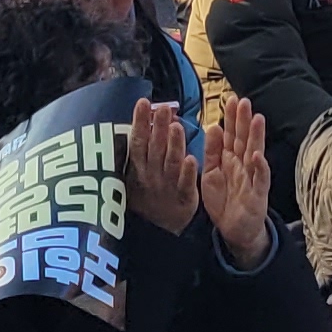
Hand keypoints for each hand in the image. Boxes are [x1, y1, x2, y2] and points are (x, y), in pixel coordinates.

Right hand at [121, 96, 198, 233]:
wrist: (162, 228)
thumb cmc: (151, 191)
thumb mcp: (140, 170)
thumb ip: (145, 146)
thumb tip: (146, 116)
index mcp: (139, 167)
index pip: (138, 142)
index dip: (139, 123)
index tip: (142, 102)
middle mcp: (152, 175)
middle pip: (155, 149)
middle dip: (158, 128)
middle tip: (163, 108)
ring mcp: (167, 187)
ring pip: (170, 164)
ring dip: (173, 146)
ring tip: (176, 127)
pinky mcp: (184, 198)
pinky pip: (185, 184)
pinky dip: (188, 173)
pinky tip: (192, 159)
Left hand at [198, 105, 270, 264]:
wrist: (233, 230)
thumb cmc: (223, 201)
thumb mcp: (210, 174)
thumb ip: (212, 152)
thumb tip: (213, 127)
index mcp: (229, 159)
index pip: (231, 134)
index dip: (231, 118)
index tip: (231, 99)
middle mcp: (243, 164)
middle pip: (243, 139)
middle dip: (244, 120)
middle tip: (243, 100)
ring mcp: (252, 177)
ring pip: (254, 153)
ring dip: (256, 136)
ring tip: (256, 118)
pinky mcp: (258, 193)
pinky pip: (260, 178)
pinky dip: (259, 167)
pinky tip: (257, 155)